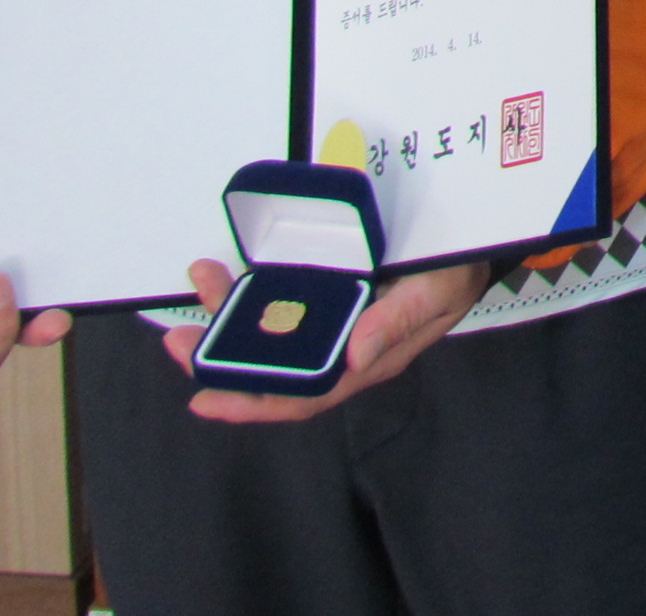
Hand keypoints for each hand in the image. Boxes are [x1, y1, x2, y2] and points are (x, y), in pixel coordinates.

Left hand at [164, 256, 490, 422]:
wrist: (470, 242)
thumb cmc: (455, 270)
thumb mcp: (436, 292)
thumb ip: (397, 322)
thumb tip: (355, 358)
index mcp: (363, 359)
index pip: (301, 395)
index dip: (250, 403)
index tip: (203, 398)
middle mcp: (338, 348)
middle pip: (271, 369)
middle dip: (220, 358)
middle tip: (176, 340)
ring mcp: (330, 319)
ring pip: (268, 332)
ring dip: (227, 315)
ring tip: (201, 283)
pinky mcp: (327, 290)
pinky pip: (279, 299)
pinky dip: (248, 288)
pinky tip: (227, 270)